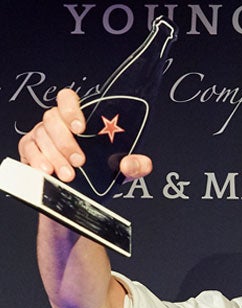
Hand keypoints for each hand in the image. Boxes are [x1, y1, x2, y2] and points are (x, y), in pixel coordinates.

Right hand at [17, 88, 151, 182]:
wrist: (83, 196)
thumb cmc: (102, 173)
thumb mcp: (124, 169)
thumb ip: (136, 165)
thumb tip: (130, 165)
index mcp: (79, 119)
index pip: (67, 99)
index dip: (70, 108)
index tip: (80, 127)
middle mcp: (57, 124)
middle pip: (52, 119)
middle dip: (65, 141)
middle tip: (79, 161)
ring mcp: (41, 135)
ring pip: (40, 135)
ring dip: (54, 156)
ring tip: (68, 174)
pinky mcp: (30, 150)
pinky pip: (28, 150)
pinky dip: (36, 160)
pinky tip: (47, 171)